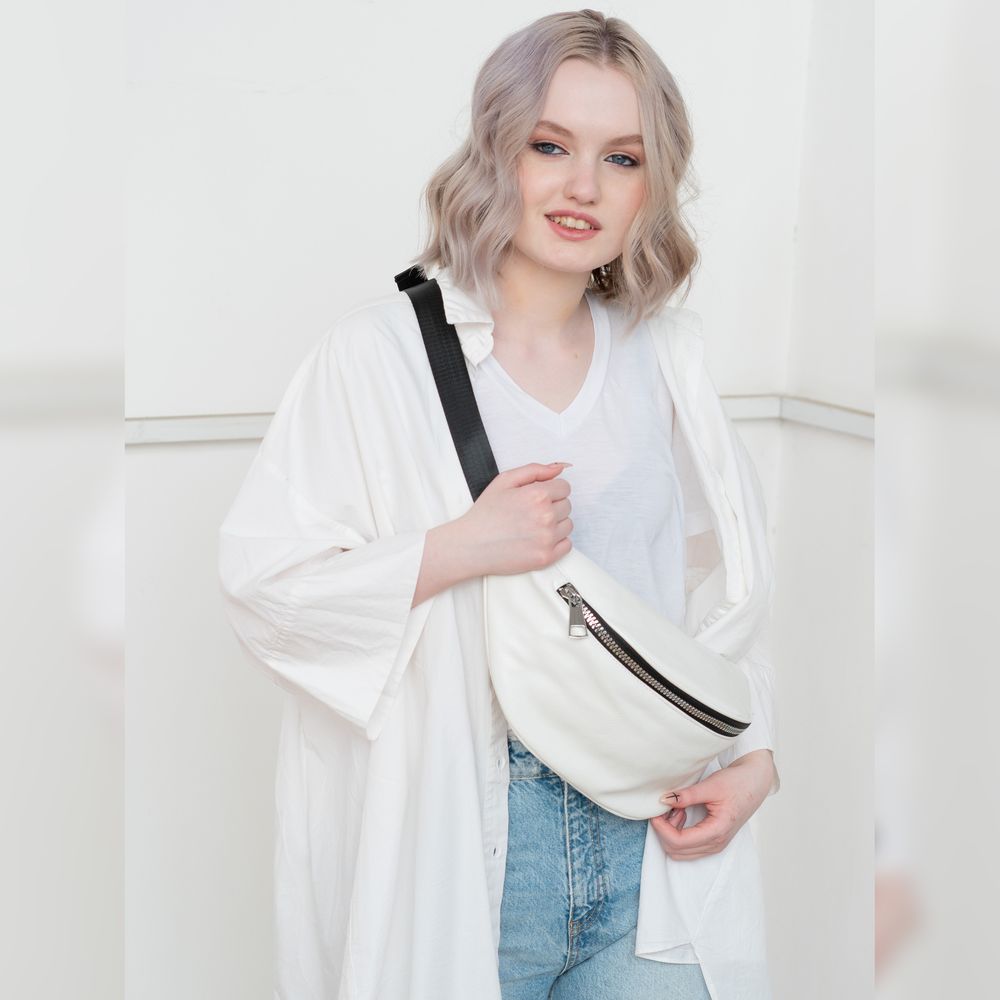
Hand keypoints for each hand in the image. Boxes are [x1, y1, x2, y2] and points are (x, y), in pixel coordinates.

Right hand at [455, 461, 573, 576]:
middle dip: (552, 506)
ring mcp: (547, 538)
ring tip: (533, 526)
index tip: (539, 497)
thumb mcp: (504, 481)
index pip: (565, 487)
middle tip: (530, 512)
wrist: (470, 545)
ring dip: (555, 524)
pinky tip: (538, 538)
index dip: (551, 490)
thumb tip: (559, 467)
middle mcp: (545, 516)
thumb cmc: (484, 515)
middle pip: (567, 505)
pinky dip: (557, 542)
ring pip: (568, 524)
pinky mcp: (546, 557)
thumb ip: (535, 470)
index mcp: (537, 495)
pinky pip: (567, 544)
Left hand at [649, 750, 775, 860]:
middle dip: (664, 831)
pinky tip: (681, 813)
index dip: (661, 828)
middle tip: (666, 808)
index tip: (656, 810)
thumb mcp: (710, 786)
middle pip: (676, 851)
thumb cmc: (737, 783)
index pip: (678, 842)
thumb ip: (686, 795)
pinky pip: (688, 847)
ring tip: (676, 809)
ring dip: (671, 833)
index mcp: (716, 831)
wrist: (755, 783)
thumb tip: (663, 800)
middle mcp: (716, 844)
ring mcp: (715, 845)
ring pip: (680, 852)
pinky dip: (678, 833)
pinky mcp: (713, 841)